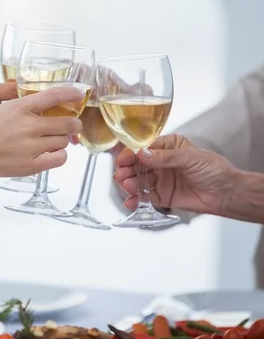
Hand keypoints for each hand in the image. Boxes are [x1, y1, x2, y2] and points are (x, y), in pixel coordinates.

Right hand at [0, 85, 84, 177]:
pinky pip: (59, 159)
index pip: (54, 95)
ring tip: (52, 140)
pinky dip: (60, 155)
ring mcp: (31, 146)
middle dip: (73, 123)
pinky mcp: (32, 165)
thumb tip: (40, 103)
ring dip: (62, 140)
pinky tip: (51, 153)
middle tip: (71, 125)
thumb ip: (21, 105)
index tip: (80, 93)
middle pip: (67, 122)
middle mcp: (29, 125)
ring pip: (63, 141)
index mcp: (20, 107)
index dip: (71, 93)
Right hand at [113, 134, 237, 215]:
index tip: (123, 159)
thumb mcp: (190, 157)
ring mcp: (161, 179)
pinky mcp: (162, 195)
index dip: (131, 153)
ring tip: (128, 186)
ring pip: (139, 180)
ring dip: (130, 184)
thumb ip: (165, 157)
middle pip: (137, 165)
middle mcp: (161, 162)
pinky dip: (136, 199)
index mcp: (168, 147)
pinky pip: (145, 197)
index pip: (144, 148)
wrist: (226, 193)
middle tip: (121, 175)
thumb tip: (143, 154)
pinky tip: (131, 201)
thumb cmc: (214, 170)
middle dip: (127, 169)